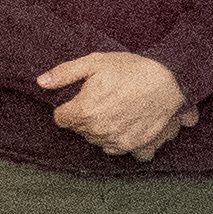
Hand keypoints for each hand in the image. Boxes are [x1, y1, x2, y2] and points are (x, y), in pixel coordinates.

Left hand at [41, 52, 187, 160]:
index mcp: (84, 112)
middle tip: (104, 99)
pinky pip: (122, 151)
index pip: (61, 118)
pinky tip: (129, 126)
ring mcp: (118, 142)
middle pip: (81, 130)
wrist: (171, 80)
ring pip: (99, 141)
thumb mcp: (95, 62)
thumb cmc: (132, 69)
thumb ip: (65, 73)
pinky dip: (123, 141)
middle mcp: (99, 132)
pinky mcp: (136, 147)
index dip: (69, 106)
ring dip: (103, 130)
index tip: (82, 97)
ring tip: (118, 110)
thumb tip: (41, 82)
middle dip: (86, 117)